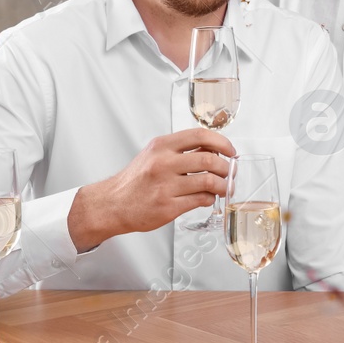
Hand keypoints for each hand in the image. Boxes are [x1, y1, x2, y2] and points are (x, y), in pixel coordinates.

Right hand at [68, 129, 233, 252]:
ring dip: (223, 185)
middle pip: (209, 160)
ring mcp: (165, 186)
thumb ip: (181, 150)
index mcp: (161, 146)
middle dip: (227, 167)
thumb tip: (214, 150)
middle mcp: (163, 164)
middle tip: (230, 172)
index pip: (200, 136)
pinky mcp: (168, 207)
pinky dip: (211, 199)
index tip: (231, 150)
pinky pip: (201, 200)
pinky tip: (208, 198)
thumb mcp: (154, 155)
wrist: (112, 204)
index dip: (222, 142)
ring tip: (224, 187)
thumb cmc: (136, 180)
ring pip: (209, 182)